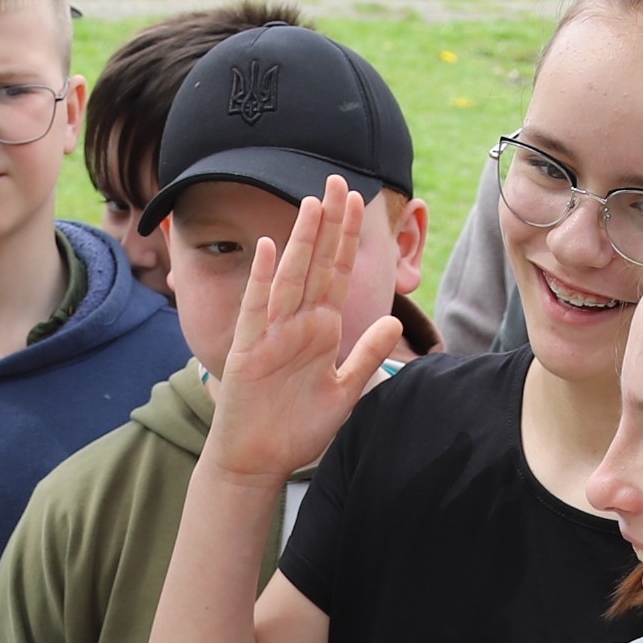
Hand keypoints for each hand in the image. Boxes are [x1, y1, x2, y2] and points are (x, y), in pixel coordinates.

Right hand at [198, 180, 396, 487]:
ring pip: (290, 278)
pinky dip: (262, 280)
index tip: (357, 200)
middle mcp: (297, 325)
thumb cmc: (297, 429)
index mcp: (321, 330)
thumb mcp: (346, 393)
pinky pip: (256, 311)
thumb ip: (367, 356)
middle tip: (338, 180)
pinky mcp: (249, 352)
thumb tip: (393, 323)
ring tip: (312, 204)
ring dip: (301, 241)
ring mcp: (272, 335)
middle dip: (328, 224)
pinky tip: (267, 249)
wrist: (258, 461)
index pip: (337, 273)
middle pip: (316, 264)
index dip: (347, 238)